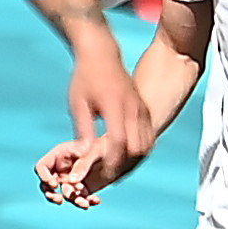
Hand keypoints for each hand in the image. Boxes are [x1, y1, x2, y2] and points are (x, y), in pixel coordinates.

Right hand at [35, 137, 106, 208]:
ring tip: (85, 204)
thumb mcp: (94, 153)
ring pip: (64, 195)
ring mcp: (70, 180)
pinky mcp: (81, 189)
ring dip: (73, 200)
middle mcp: (61, 169)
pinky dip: (86, 202)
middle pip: (46, 185)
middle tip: (60, 200)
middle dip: (51, 194)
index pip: (42, 167)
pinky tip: (96, 200)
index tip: (56, 185)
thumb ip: (83, 165)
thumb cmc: (104, 146)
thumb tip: (72, 182)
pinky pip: (78, 199)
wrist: (119, 154)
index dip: (44, 177)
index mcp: (59, 155)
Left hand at [64, 35, 154, 187]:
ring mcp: (142, 109)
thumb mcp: (78, 103)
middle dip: (125, 165)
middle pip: (138, 148)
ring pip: (147, 145)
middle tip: (109, 175)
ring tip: (117, 168)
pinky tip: (125, 156)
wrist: (102, 53)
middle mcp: (134, 109)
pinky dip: (139, 150)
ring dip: (134, 160)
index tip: (101, 174)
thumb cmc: (85, 78)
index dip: (112, 162)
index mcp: (116, 107)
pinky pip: (149, 137)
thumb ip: (82, 130)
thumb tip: (82, 155)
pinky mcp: (144, 109)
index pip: (119, 143)